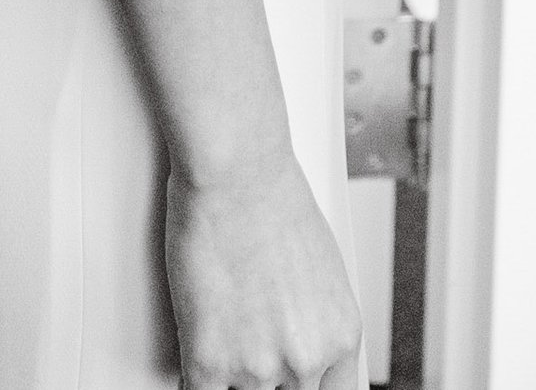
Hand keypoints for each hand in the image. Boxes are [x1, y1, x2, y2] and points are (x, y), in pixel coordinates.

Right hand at [165, 156, 361, 389]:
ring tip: (222, 332)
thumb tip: (300, 338)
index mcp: (340, 335)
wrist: (236, 168)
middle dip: (267, 377)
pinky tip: (197, 356)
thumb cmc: (273, 194)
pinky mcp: (208, 360)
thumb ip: (315, 317)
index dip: (308, 388)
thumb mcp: (323, 265)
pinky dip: (195, 379)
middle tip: (251, 345)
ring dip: (229, 370)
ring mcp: (256, 366)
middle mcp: (305, 359)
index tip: (290, 382)